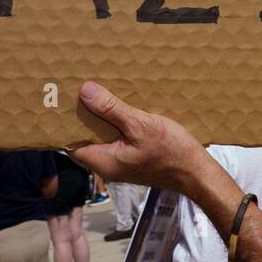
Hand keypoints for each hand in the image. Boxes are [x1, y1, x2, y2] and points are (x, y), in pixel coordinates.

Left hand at [72, 82, 213, 196]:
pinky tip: (123, 106)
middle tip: (81, 88)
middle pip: (86, 138)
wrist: (197, 173)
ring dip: (103, 117)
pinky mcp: (132, 158)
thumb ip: (111, 110)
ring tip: (101, 92)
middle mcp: (107, 164)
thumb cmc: (171, 152)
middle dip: (84, 115)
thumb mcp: (140, 125)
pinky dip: (116, 123)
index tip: (64, 100)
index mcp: (102, 161)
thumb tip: (84, 91)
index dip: (66, 122)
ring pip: (102, 137)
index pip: (70, 142)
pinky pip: (117, 138)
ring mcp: (120, 162)